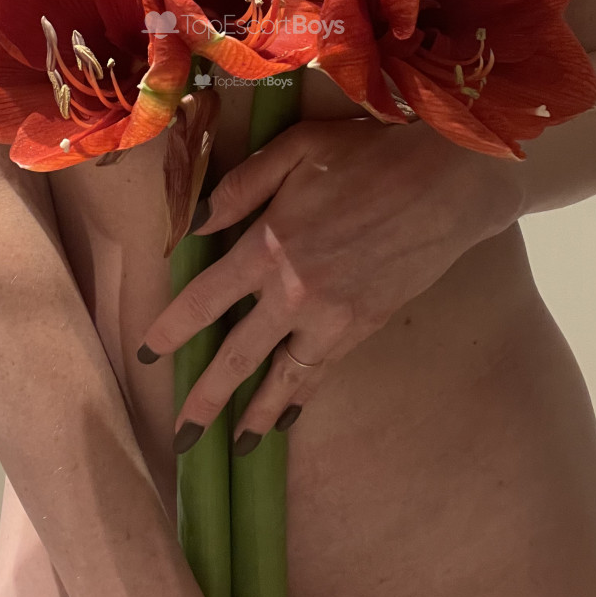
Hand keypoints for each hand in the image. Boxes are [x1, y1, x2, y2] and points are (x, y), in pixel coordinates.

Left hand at [137, 115, 523, 456]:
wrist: (446, 183)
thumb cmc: (367, 155)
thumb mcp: (295, 150)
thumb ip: (240, 188)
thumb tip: (196, 224)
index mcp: (269, 247)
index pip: (204, 300)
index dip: (172, 330)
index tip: (148, 354)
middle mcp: (295, 293)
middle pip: (237, 356)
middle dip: (205, 399)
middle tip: (181, 434)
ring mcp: (333, 317)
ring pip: (284, 378)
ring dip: (254, 414)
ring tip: (232, 446)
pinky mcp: (366, 327)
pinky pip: (323, 372)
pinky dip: (302, 397)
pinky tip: (288, 416)